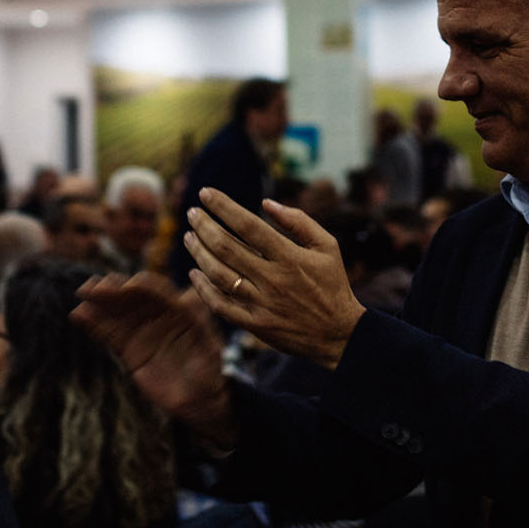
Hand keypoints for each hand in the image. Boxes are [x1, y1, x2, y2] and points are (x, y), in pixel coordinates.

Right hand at [73, 272, 235, 447]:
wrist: (202, 400)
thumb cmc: (211, 370)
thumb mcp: (209, 345)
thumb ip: (198, 322)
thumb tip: (190, 294)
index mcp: (179, 309)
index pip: (156, 291)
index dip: (139, 286)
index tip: (124, 286)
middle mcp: (158, 315)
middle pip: (132, 297)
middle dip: (113, 290)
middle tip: (93, 288)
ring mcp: (142, 331)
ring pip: (117, 313)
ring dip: (99, 304)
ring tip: (81, 297)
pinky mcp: (130, 350)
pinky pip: (110, 334)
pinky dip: (94, 324)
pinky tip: (78, 315)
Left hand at [183, 188, 365, 371]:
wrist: (338, 334)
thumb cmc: (332, 284)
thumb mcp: (327, 246)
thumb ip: (299, 221)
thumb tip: (266, 203)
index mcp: (290, 257)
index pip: (248, 225)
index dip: (224, 207)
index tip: (205, 193)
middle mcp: (272, 279)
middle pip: (226, 248)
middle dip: (204, 226)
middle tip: (192, 213)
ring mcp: (261, 303)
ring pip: (219, 275)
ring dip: (199, 253)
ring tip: (189, 237)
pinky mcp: (255, 324)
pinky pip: (221, 305)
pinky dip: (203, 289)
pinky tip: (194, 273)